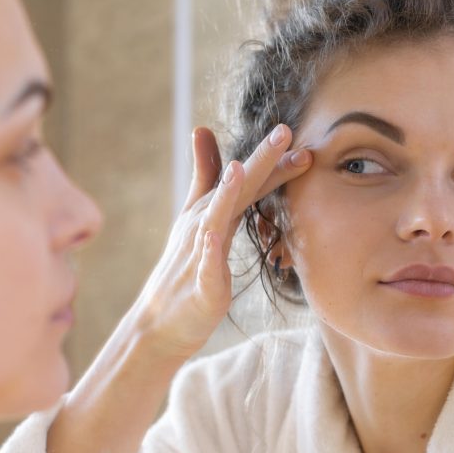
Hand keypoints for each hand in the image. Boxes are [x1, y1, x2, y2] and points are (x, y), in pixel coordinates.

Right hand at [131, 123, 311, 363]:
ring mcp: (199, 255)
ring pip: (216, 219)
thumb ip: (202, 176)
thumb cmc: (183, 271)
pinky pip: (204, 266)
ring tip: (238, 170)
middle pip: (236, 189)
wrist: (159, 324)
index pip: (246, 182)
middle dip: (260, 161)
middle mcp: (204, 226)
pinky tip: (212, 236)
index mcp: (211, 213)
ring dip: (227, 194)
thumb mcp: (194, 218)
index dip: (272, 159)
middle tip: (284, 132)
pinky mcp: (200, 286)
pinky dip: (208, 251)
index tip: (295, 134)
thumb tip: (201, 128)